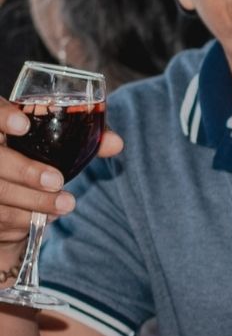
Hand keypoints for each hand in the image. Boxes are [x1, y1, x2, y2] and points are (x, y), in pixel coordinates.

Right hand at [0, 95, 122, 268]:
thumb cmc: (35, 164)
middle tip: (57, 181)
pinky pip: (1, 218)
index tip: (23, 125)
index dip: (2, 116)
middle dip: (26, 171)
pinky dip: (25, 219)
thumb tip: (116, 143)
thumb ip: (85, 141)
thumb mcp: (56, 147)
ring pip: (1, 193)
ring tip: (65, 204)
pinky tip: (46, 217)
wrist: (11, 202)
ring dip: (35, 201)